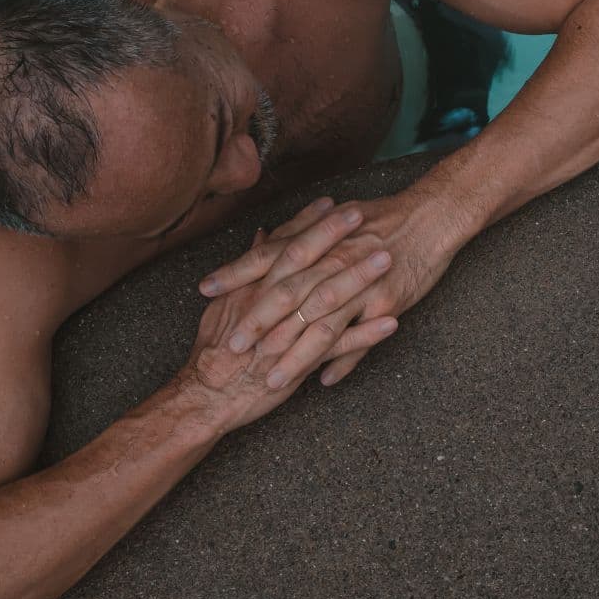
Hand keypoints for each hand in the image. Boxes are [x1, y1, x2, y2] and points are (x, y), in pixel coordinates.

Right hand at [179, 227, 397, 434]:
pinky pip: (339, 347)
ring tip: (386, 259)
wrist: (207, 395)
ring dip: (358, 279)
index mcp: (254, 288)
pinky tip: (392, 323)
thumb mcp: (223, 305)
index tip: (331, 204)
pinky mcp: (300, 363)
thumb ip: (245, 271)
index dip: (308, 224)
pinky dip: (366, 334)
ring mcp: (288, 333)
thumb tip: (260, 238)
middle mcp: (271, 304)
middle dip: (335, 238)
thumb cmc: (212, 351)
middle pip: (308, 264)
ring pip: (328, 300)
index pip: (285, 247)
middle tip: (362, 214)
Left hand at [198, 189, 464, 385]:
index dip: (235, 274)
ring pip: (321, 325)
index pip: (266, 257)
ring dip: (295, 354)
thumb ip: (294, 233)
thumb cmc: (380, 219)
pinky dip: (342, 361)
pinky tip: (323, 381)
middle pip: (288, 295)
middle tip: (231, 348)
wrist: (433, 216)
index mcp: (317, 240)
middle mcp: (333, 262)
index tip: (204, 290)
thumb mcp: (333, 220)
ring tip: (271, 379)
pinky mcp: (387, 303)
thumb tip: (259, 238)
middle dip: (258, 323)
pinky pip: (361, 338)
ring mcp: (360, 285)